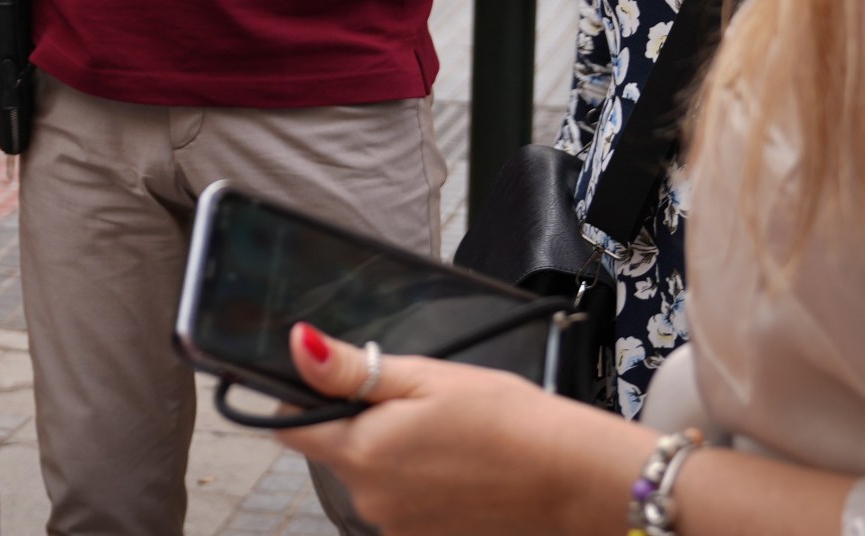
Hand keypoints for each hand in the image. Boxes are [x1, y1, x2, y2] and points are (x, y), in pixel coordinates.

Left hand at [273, 323, 645, 535]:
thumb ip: (349, 369)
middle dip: (361, 427)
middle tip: (415, 407)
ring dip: (394, 459)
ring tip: (447, 441)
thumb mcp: (423, 377)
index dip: (302, 401)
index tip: (334, 386)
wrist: (574, 477)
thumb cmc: (504, 419)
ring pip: (374, 482)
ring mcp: (401, 530)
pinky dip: (422, 488)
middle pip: (337, 454)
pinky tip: (460, 472)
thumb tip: (297, 346)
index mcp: (360, 454)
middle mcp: (371, 502)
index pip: (290, 429)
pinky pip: (405, 508)